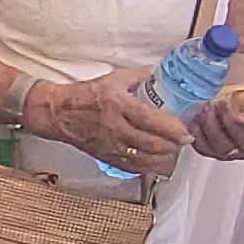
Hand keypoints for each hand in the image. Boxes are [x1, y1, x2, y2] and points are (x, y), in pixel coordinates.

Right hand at [19, 70, 186, 172]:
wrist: (58, 113)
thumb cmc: (85, 95)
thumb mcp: (113, 78)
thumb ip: (139, 77)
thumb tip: (160, 75)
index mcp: (117, 104)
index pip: (150, 120)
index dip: (171, 128)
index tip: (186, 130)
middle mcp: (115, 127)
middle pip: (150, 143)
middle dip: (173, 145)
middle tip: (184, 140)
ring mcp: (110, 145)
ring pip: (143, 158)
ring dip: (163, 157)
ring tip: (173, 151)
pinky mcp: (106, 157)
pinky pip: (131, 168)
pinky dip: (148, 167)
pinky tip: (156, 162)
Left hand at [184, 81, 243, 162]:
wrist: (227, 95)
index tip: (243, 114)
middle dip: (231, 122)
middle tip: (222, 103)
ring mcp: (233, 151)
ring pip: (222, 147)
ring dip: (212, 126)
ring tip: (208, 106)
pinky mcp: (212, 150)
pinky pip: (204, 147)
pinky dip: (198, 132)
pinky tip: (196, 116)